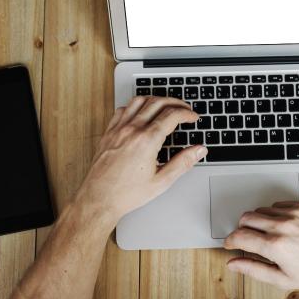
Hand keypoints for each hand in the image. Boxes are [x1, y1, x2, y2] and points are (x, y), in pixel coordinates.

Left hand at [73, 96, 205, 222]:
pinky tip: (141, 113)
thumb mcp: (161, 181)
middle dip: (176, 103)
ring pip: (140, 101)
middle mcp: (132, 130)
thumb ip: (183, 163)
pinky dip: (136, 106)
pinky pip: (123, 109)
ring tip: (166, 106)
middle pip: (158, 102)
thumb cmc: (126, 193)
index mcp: (147, 141)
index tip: (193, 118)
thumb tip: (199, 150)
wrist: (99, 198)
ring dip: (156, 100)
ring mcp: (118, 129)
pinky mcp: (109, 132)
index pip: (172, 115)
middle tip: (185, 110)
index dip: (187, 114)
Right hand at [223, 201, 298, 291]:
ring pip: (261, 210)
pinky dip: (274, 214)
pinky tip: (281, 226)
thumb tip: (234, 264)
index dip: (229, 241)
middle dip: (241, 229)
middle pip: (246, 218)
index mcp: (275, 246)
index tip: (230, 244)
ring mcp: (293, 213)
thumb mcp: (283, 279)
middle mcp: (283, 226)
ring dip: (258, 221)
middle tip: (247, 239)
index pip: (239, 236)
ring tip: (267, 235)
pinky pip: (277, 204)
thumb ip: (253, 270)